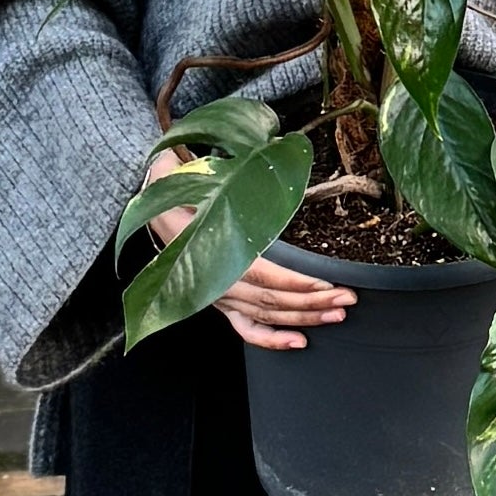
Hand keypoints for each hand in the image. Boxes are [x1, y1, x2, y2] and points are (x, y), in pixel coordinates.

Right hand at [143, 148, 356, 350]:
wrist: (149, 203)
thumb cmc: (171, 186)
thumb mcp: (185, 173)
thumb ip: (213, 169)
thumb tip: (253, 153)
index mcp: (208, 248)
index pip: (259, 274)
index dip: (294, 283)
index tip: (327, 283)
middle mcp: (213, 280)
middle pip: (270, 300)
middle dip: (311, 303)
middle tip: (346, 299)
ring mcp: (217, 295)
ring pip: (265, 315)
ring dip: (303, 318)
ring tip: (336, 314)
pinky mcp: (219, 301)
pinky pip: (246, 329)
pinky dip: (271, 340)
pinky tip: (298, 342)